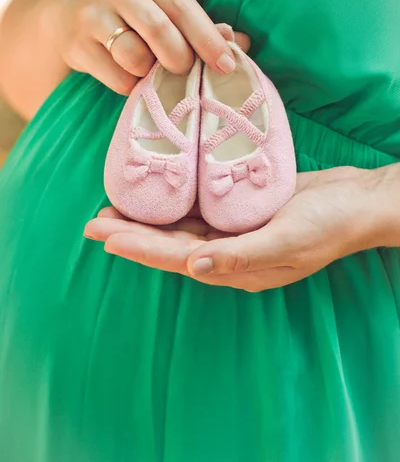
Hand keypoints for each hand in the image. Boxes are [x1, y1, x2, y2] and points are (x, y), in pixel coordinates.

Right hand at [46, 0, 249, 93]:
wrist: (69, 15)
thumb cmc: (136, 17)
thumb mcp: (167, 11)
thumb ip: (203, 27)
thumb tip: (241, 42)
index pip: (184, 9)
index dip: (208, 41)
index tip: (227, 66)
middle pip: (160, 32)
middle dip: (179, 60)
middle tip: (183, 71)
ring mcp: (93, 14)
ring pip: (135, 57)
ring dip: (150, 74)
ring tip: (150, 70)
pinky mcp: (77, 44)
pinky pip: (117, 78)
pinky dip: (131, 86)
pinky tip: (129, 75)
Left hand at [84, 165, 399, 291]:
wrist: (357, 201)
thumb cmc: (328, 223)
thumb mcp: (287, 241)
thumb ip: (240, 256)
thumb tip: (193, 267)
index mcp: (236, 268)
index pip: (176, 258)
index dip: (140, 248)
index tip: (105, 237)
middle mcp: (229, 253)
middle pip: (170, 245)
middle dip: (132, 235)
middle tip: (94, 223)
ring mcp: (235, 233)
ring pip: (181, 228)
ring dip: (148, 220)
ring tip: (114, 210)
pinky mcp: (241, 212)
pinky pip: (200, 211)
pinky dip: (176, 203)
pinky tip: (159, 193)